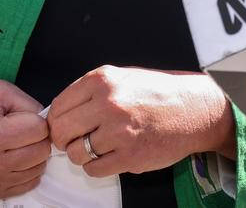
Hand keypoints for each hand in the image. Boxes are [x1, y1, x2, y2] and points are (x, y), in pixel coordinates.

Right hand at [0, 80, 50, 199]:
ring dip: (33, 154)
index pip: (39, 130)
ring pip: (37, 170)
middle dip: (37, 137)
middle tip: (24, 129)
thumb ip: (28, 103)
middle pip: (41, 152)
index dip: (37, 119)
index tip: (25, 117)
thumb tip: (46, 119)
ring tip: (18, 143)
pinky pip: (26, 185)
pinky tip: (15, 157)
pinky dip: (26, 170)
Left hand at [47, 65, 234, 177]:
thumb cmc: (154, 92)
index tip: (61, 125)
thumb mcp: (119, 77)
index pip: (58, 105)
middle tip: (71, 140)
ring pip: (76, 153)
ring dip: (80, 154)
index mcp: (101, 80)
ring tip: (94, 147)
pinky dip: (95, 166)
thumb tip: (60, 110)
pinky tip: (107, 156)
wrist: (190, 110)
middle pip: (62, 130)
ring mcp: (118, 131)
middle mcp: (107, 103)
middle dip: (62, 139)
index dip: (55, 120)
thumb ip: (89, 91)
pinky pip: (94, 169)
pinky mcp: (129, 157)